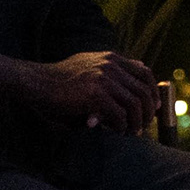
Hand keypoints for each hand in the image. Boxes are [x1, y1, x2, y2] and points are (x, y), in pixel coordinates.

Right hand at [36, 51, 160, 128]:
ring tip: (131, 132)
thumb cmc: (60, 80)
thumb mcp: (89, 67)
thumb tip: (136, 77)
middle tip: (143, 126)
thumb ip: (111, 71)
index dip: (153, 92)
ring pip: (135, 104)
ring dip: (136, 122)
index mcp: (110, 58)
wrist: (36, 82)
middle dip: (147, 112)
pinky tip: (117, 131)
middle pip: (144, 90)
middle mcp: (110, 65)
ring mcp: (103, 78)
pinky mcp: (95, 94)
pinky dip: (121, 126)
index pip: (145, 72)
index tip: (153, 107)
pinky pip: (119, 114)